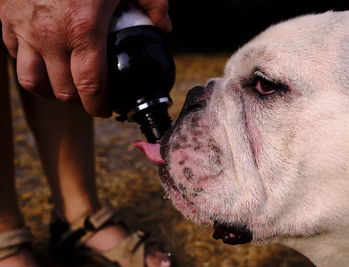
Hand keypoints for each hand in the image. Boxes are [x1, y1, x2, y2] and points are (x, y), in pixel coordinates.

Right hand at [0, 0, 170, 116]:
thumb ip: (153, 5)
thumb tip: (162, 27)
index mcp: (83, 30)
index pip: (90, 86)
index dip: (98, 105)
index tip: (105, 109)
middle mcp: (50, 35)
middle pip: (62, 90)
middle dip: (79, 100)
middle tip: (91, 97)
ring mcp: (24, 27)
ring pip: (31, 81)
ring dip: (50, 90)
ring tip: (65, 88)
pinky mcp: (6, 17)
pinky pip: (14, 54)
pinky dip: (28, 65)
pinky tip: (43, 60)